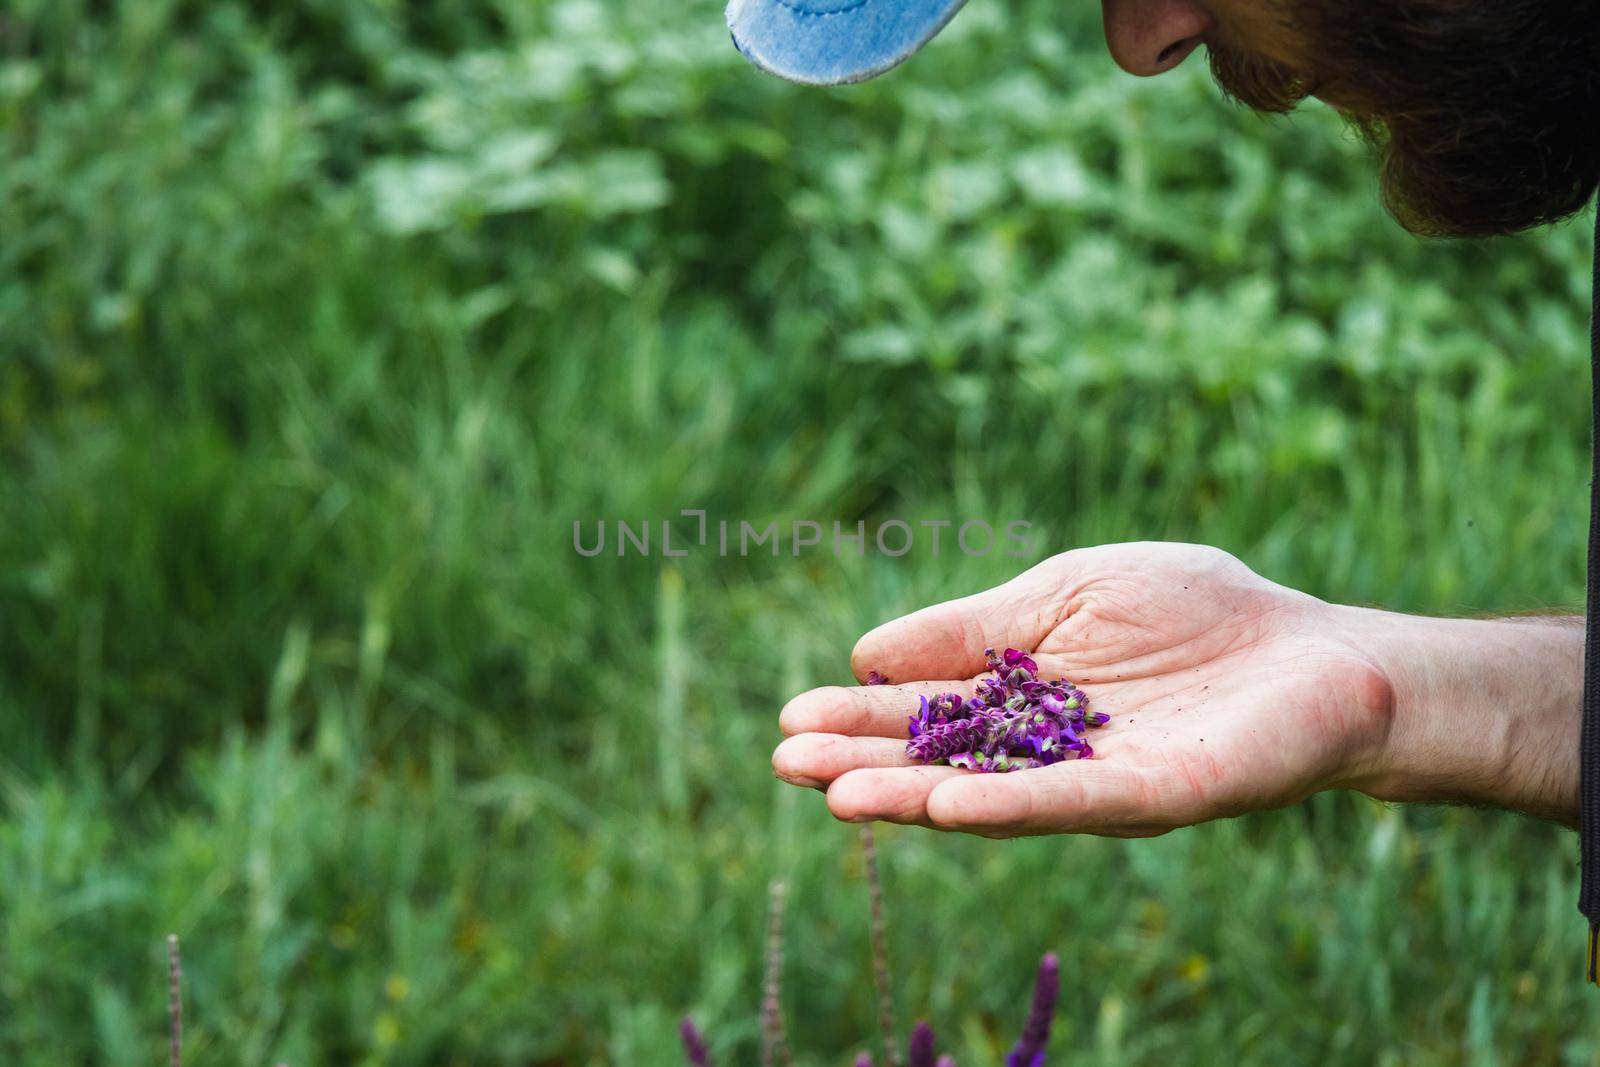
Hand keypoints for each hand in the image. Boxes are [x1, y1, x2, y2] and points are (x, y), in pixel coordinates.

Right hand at [773, 542, 1398, 836]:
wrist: (1317, 651)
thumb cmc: (1197, 610)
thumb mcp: (1066, 590)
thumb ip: (975, 624)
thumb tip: (869, 651)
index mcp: (1021, 694)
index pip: (925, 709)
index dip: (862, 715)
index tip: (792, 720)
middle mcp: (1044, 747)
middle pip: (941, 757)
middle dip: (863, 760)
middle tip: (786, 762)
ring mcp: (1093, 777)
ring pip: (988, 792)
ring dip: (911, 797)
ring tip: (836, 795)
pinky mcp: (1152, 795)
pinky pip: (1069, 803)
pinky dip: (1005, 808)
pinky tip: (946, 808)